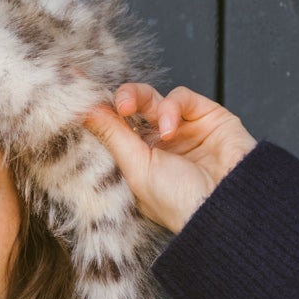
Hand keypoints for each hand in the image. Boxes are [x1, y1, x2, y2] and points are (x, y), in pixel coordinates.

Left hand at [82, 84, 257, 234]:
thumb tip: (83, 110)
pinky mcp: (207, 116)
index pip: (114, 128)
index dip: (98, 110)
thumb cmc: (179, 202)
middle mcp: (159, 144)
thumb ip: (111, 135)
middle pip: (132, 107)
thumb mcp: (135, 169)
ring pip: (154, 98)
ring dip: (144, 101)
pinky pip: (181, 97)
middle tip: (118, 105)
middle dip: (122, 99)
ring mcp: (183, 129)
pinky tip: (170, 129)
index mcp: (138, 161)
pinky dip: (171, 107)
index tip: (73, 90)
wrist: (225, 208)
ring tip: (147, 123)